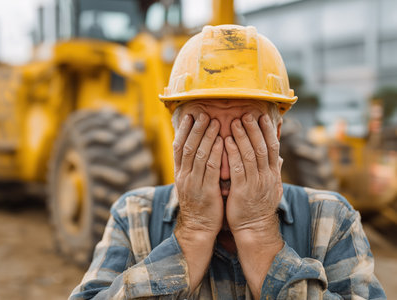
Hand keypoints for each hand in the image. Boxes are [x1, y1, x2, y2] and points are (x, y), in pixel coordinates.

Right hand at [173, 113, 223, 236]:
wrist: (198, 228)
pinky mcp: (206, 192)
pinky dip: (216, 154)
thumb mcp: (191, 184)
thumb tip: (198, 148)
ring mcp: (194, 184)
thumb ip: (193, 167)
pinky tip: (221, 142)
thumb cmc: (198, 204)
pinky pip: (211, 169)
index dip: (183, 130)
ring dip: (206, 137)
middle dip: (195, 129)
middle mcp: (184, 176)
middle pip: (188, 147)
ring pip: (198, 155)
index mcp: (180, 173)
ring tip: (213, 122)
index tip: (189, 115)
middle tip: (202, 113)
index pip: (178, 147)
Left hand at [224, 113, 282, 233]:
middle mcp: (266, 176)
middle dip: (254, 129)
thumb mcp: (271, 188)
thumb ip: (273, 171)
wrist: (254, 229)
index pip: (272, 147)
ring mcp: (255, 183)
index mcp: (272, 174)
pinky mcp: (242, 191)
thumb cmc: (259, 207)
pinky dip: (233, 153)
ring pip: (250, 155)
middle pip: (261, 147)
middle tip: (247, 114)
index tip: (262, 117)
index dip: (267, 131)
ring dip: (242, 137)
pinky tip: (226, 141)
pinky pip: (237, 168)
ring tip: (234, 122)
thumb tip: (278, 158)